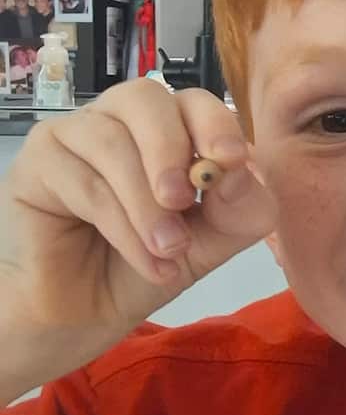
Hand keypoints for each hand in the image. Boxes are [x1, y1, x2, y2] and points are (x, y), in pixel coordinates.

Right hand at [0, 80, 274, 372]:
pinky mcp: (35, 163)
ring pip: (112, 144)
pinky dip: (121, 226)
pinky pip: (83, 181)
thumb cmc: (146, 266)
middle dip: (171, 150)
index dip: (214, 122)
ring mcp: (72, 136)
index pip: (193, 99)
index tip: (229, 160)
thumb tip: (240, 168)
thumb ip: (240, 205)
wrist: (87, 316)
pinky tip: (145, 261)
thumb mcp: (213, 241)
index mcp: (167, 126)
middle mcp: (118, 119)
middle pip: (145, 98)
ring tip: (169, 251)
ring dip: (147, 205)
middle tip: (183, 202)